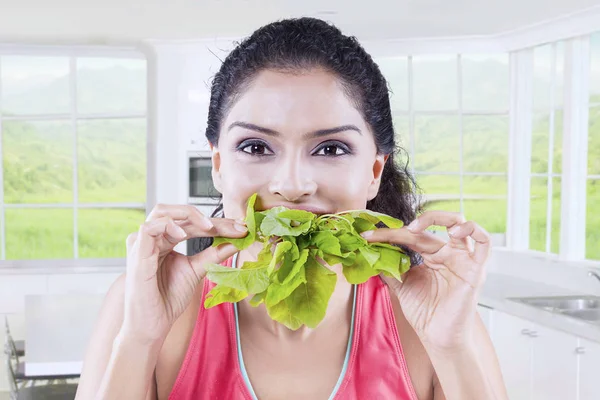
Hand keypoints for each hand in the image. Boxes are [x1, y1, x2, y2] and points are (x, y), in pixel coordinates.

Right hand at [120, 204, 247, 344]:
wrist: (153, 325)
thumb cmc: (168, 299)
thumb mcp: (197, 271)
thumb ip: (214, 254)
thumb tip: (237, 241)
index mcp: (166, 240)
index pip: (193, 223)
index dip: (219, 223)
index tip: (241, 228)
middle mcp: (154, 238)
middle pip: (181, 214)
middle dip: (211, 219)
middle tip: (235, 227)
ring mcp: (142, 243)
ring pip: (163, 212)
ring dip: (190, 214)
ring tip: (210, 227)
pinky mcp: (136, 253)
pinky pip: (148, 228)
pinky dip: (168, 225)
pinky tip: (183, 233)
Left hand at [361, 210, 490, 352]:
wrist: (437, 337)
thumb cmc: (424, 312)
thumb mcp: (400, 285)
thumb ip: (389, 267)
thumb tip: (370, 251)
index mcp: (432, 254)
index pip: (411, 235)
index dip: (389, 234)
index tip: (367, 237)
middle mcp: (449, 252)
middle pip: (429, 227)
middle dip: (403, 228)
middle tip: (386, 233)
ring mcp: (463, 258)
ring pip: (459, 222)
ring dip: (438, 218)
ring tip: (415, 228)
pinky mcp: (476, 269)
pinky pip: (484, 242)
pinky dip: (472, 229)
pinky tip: (454, 232)